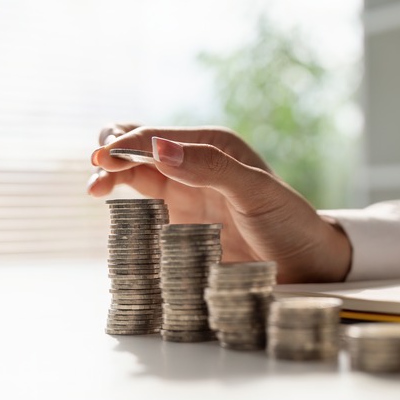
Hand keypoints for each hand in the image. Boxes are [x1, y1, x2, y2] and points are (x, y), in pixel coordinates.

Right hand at [87, 124, 351, 282]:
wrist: (305, 263)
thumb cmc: (288, 222)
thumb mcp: (255, 191)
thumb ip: (210, 167)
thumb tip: (159, 148)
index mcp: (213, 146)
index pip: (157, 137)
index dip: (127, 144)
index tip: (102, 158)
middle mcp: (195, 163)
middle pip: (140, 149)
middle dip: (112, 153)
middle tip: (96, 172)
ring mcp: (186, 191)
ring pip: (135, 173)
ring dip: (111, 175)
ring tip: (94, 188)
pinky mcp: (180, 220)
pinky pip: (142, 203)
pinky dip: (121, 198)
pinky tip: (108, 202)